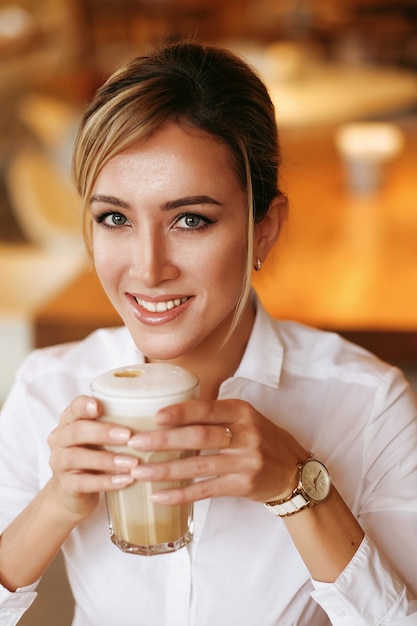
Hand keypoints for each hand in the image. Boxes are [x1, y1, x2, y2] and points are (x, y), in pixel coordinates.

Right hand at [47, 396, 138, 519]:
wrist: (75, 491)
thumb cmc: (95, 454)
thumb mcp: (102, 436)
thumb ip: (118, 421)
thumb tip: (160, 411)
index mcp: (70, 421)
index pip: (74, 408)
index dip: (84, 406)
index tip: (99, 405)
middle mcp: (60, 440)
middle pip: (76, 431)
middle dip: (103, 432)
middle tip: (128, 435)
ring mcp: (60, 463)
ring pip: (77, 457)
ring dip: (107, 459)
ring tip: (132, 462)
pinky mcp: (67, 486)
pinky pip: (83, 483)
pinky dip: (106, 482)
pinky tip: (126, 480)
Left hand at [128, 399, 307, 504]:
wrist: (294, 472)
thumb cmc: (262, 439)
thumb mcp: (246, 418)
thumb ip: (215, 415)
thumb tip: (170, 410)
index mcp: (242, 412)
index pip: (206, 410)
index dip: (180, 412)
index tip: (154, 416)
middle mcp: (245, 435)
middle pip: (199, 437)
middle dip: (164, 441)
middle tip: (136, 443)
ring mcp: (245, 462)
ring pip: (198, 466)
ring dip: (165, 470)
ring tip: (139, 472)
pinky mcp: (242, 485)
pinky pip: (205, 490)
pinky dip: (180, 494)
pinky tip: (159, 496)